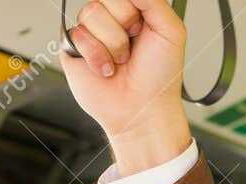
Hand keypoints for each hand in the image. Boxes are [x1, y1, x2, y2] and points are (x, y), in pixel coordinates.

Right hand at [61, 0, 193, 174]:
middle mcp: (111, 18)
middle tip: (133, 47)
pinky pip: (78, 34)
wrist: (142, 110)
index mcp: (134, 10)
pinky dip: (96, 56)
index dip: (133, 10)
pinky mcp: (74, 48)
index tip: (143, 29)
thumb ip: (153, 0)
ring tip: (120, 61)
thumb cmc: (159, 78)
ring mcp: (91, 32)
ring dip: (112, 44)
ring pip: (91, 13)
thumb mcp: (171, 31)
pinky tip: (105, 69)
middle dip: (124, 25)